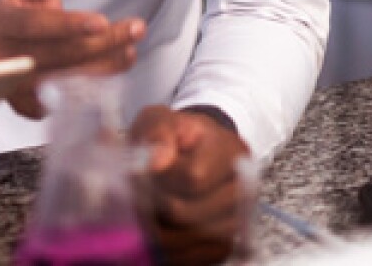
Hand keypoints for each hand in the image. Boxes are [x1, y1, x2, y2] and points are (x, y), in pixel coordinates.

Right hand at [0, 0, 144, 117]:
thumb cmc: (10, 17)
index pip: (34, 25)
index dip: (68, 25)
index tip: (102, 22)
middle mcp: (2, 60)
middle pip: (57, 55)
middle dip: (101, 44)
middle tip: (134, 30)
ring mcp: (12, 88)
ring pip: (65, 82)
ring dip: (103, 68)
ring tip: (129, 51)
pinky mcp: (25, 107)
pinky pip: (64, 103)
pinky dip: (92, 89)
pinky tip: (112, 72)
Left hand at [131, 106, 249, 265]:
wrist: (189, 154)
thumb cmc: (172, 137)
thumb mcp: (161, 120)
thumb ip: (159, 133)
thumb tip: (157, 162)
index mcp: (231, 152)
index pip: (193, 176)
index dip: (158, 177)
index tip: (135, 171)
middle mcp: (242, 190)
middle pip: (186, 213)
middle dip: (149, 206)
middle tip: (129, 196)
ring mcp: (235, 221)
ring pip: (185, 240)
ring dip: (152, 230)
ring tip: (137, 211)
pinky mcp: (223, 245)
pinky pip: (191, 259)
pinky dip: (165, 251)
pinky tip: (152, 231)